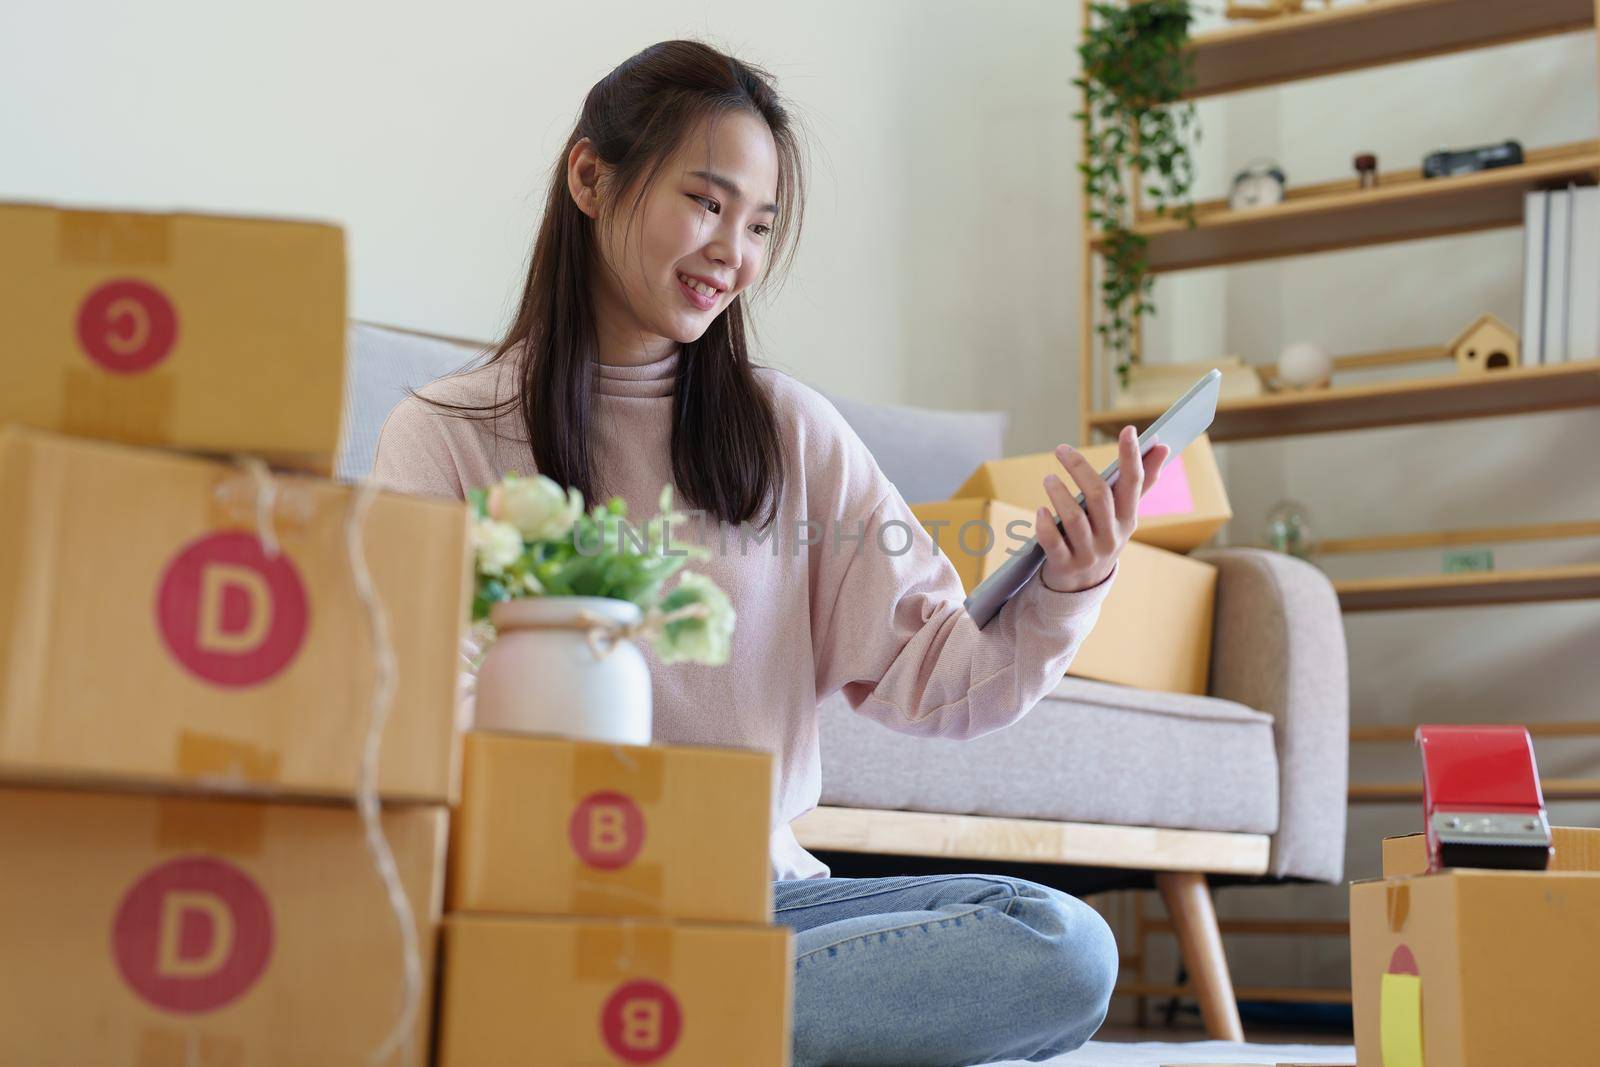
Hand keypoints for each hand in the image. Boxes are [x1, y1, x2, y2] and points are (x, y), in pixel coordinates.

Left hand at [1035, 425, 1170, 593]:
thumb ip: (1141, 481)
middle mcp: (1112, 536)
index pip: (1133, 483)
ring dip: (1059, 494)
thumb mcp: (1124, 513)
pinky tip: (1039, 512)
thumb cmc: (1104, 534)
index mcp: (1128, 518)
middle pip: (1099, 496)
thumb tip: (1163, 447)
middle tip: (1061, 450)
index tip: (1129, 430)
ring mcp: (1089, 552)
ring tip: (1049, 478)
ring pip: (1075, 519)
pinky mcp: (1065, 565)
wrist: (1085, 583)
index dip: (1132, 456)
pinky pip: (1054, 543)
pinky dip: (1045, 526)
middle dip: (1080, 468)